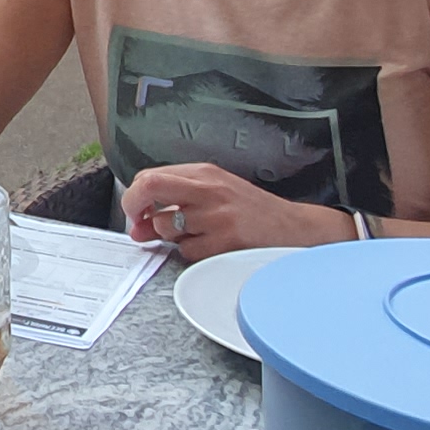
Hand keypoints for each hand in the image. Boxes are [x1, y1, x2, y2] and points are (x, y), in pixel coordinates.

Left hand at [115, 163, 360, 259]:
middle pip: (149, 187)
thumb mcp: (217, 193)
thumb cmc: (253, 213)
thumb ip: (178, 202)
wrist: (296, 229)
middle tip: (140, 228)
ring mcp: (217, 215)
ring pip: (165, 228)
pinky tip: (214, 248)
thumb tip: (139, 225)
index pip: (150, 176)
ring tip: (199, 236)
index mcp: (205, 174)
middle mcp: (209, 189)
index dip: (135, 197)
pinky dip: (193, 255)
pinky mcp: (225, 240)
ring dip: (173, 239)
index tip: (137, 213)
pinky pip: (187, 252)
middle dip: (134, 209)